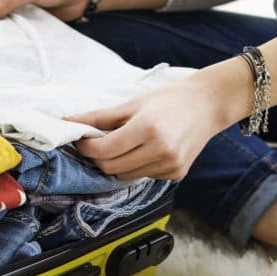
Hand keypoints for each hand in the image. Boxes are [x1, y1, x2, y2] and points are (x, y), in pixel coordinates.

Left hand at [66, 77, 233, 180]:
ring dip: (116, 163)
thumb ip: (99, 116)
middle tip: (95, 143)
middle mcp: (161, 150)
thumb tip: (68, 122)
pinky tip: (144, 150)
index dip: (86, 147)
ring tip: (122, 144)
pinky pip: (144, 176)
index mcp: (148, 129)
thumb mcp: (133, 103)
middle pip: (112, 167)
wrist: (208, 105)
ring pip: (126, 175)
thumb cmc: (169, 99)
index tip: (80, 139)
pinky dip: (136, 166)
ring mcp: (170, 165)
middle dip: (98, 157)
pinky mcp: (176, 174)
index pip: (104, 150)